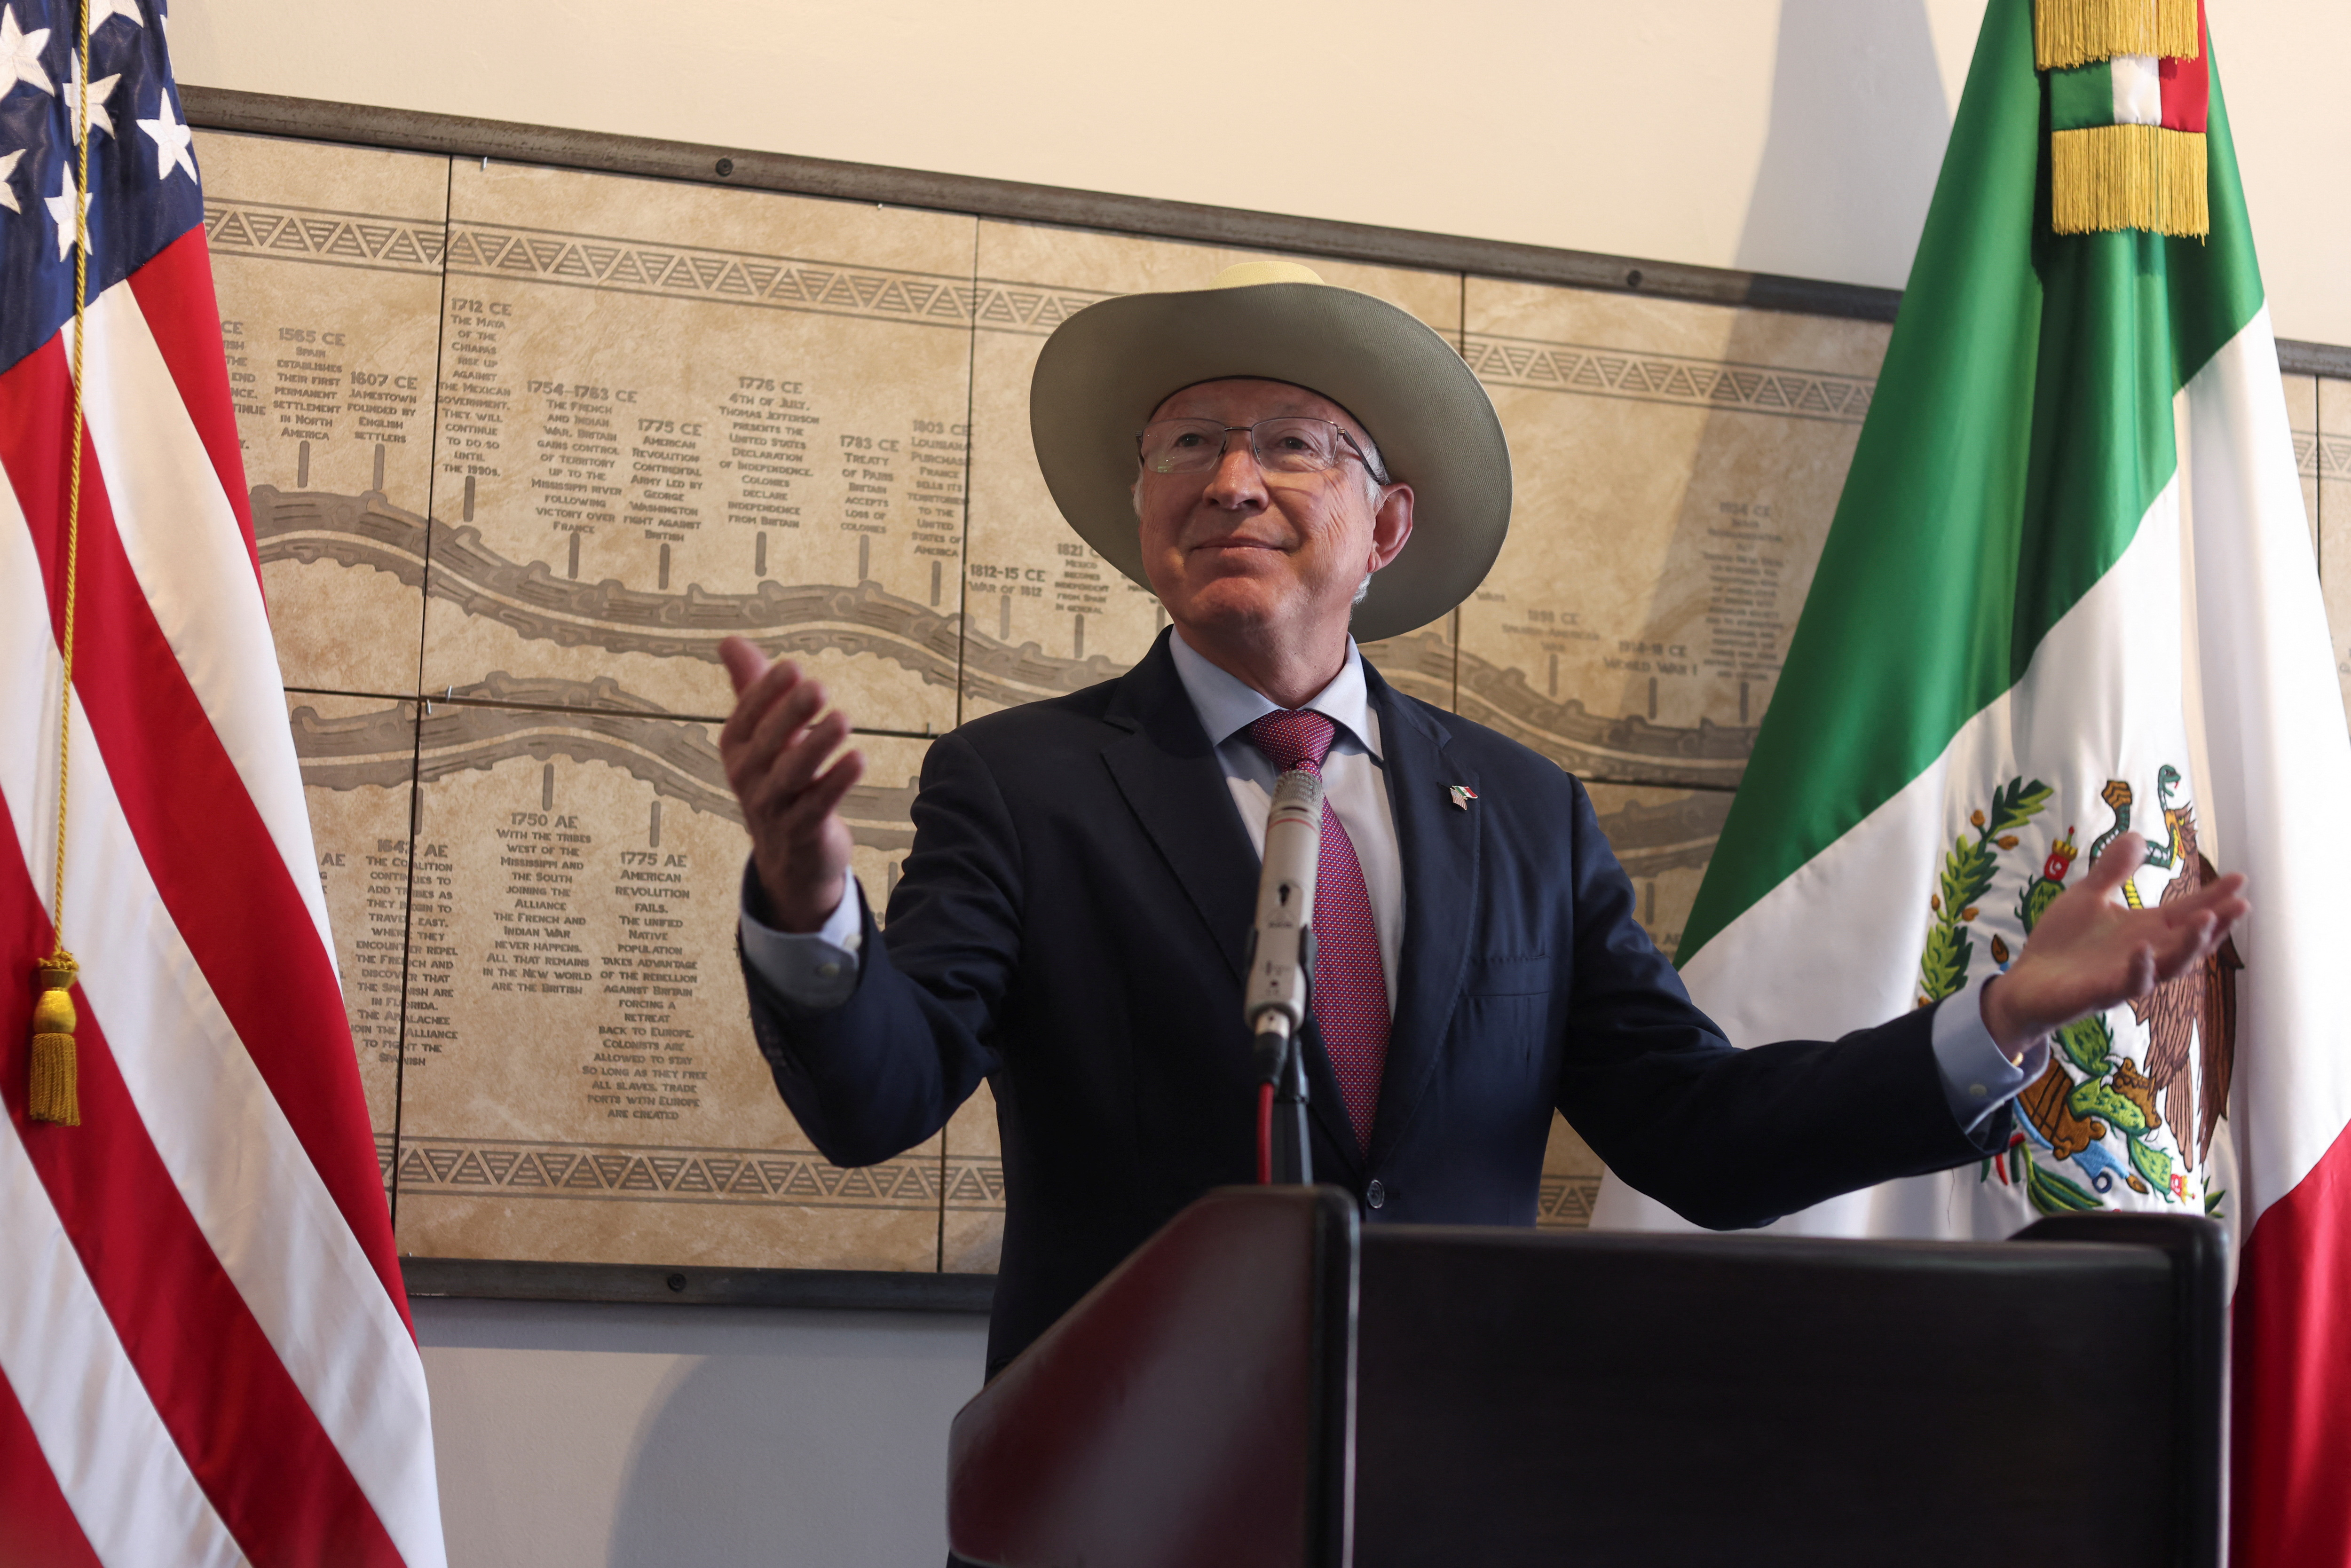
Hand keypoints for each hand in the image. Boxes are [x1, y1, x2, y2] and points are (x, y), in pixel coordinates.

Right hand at [718, 636, 863, 932]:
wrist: (787, 855)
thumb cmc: (776, 778)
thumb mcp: (761, 734)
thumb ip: (751, 688)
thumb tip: (729, 640)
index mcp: (736, 748)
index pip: (746, 716)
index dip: (766, 693)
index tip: (791, 667)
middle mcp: (748, 777)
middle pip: (769, 743)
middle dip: (791, 715)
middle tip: (819, 686)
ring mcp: (772, 807)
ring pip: (793, 775)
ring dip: (817, 746)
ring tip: (843, 720)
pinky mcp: (801, 832)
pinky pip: (818, 806)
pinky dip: (837, 783)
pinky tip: (858, 759)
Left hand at [1981, 830, 2248, 1058]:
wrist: (2027, 983)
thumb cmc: (2063, 943)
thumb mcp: (2088, 898)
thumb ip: (2113, 871)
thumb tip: (2138, 837)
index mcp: (2146, 930)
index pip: (2187, 912)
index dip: (2215, 897)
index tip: (2241, 878)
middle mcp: (2146, 954)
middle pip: (2190, 941)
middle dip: (2217, 924)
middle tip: (2242, 904)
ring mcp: (2127, 976)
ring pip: (2170, 965)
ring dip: (2189, 944)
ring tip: (2208, 920)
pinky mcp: (2101, 993)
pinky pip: (2129, 984)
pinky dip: (2140, 968)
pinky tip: (2144, 949)